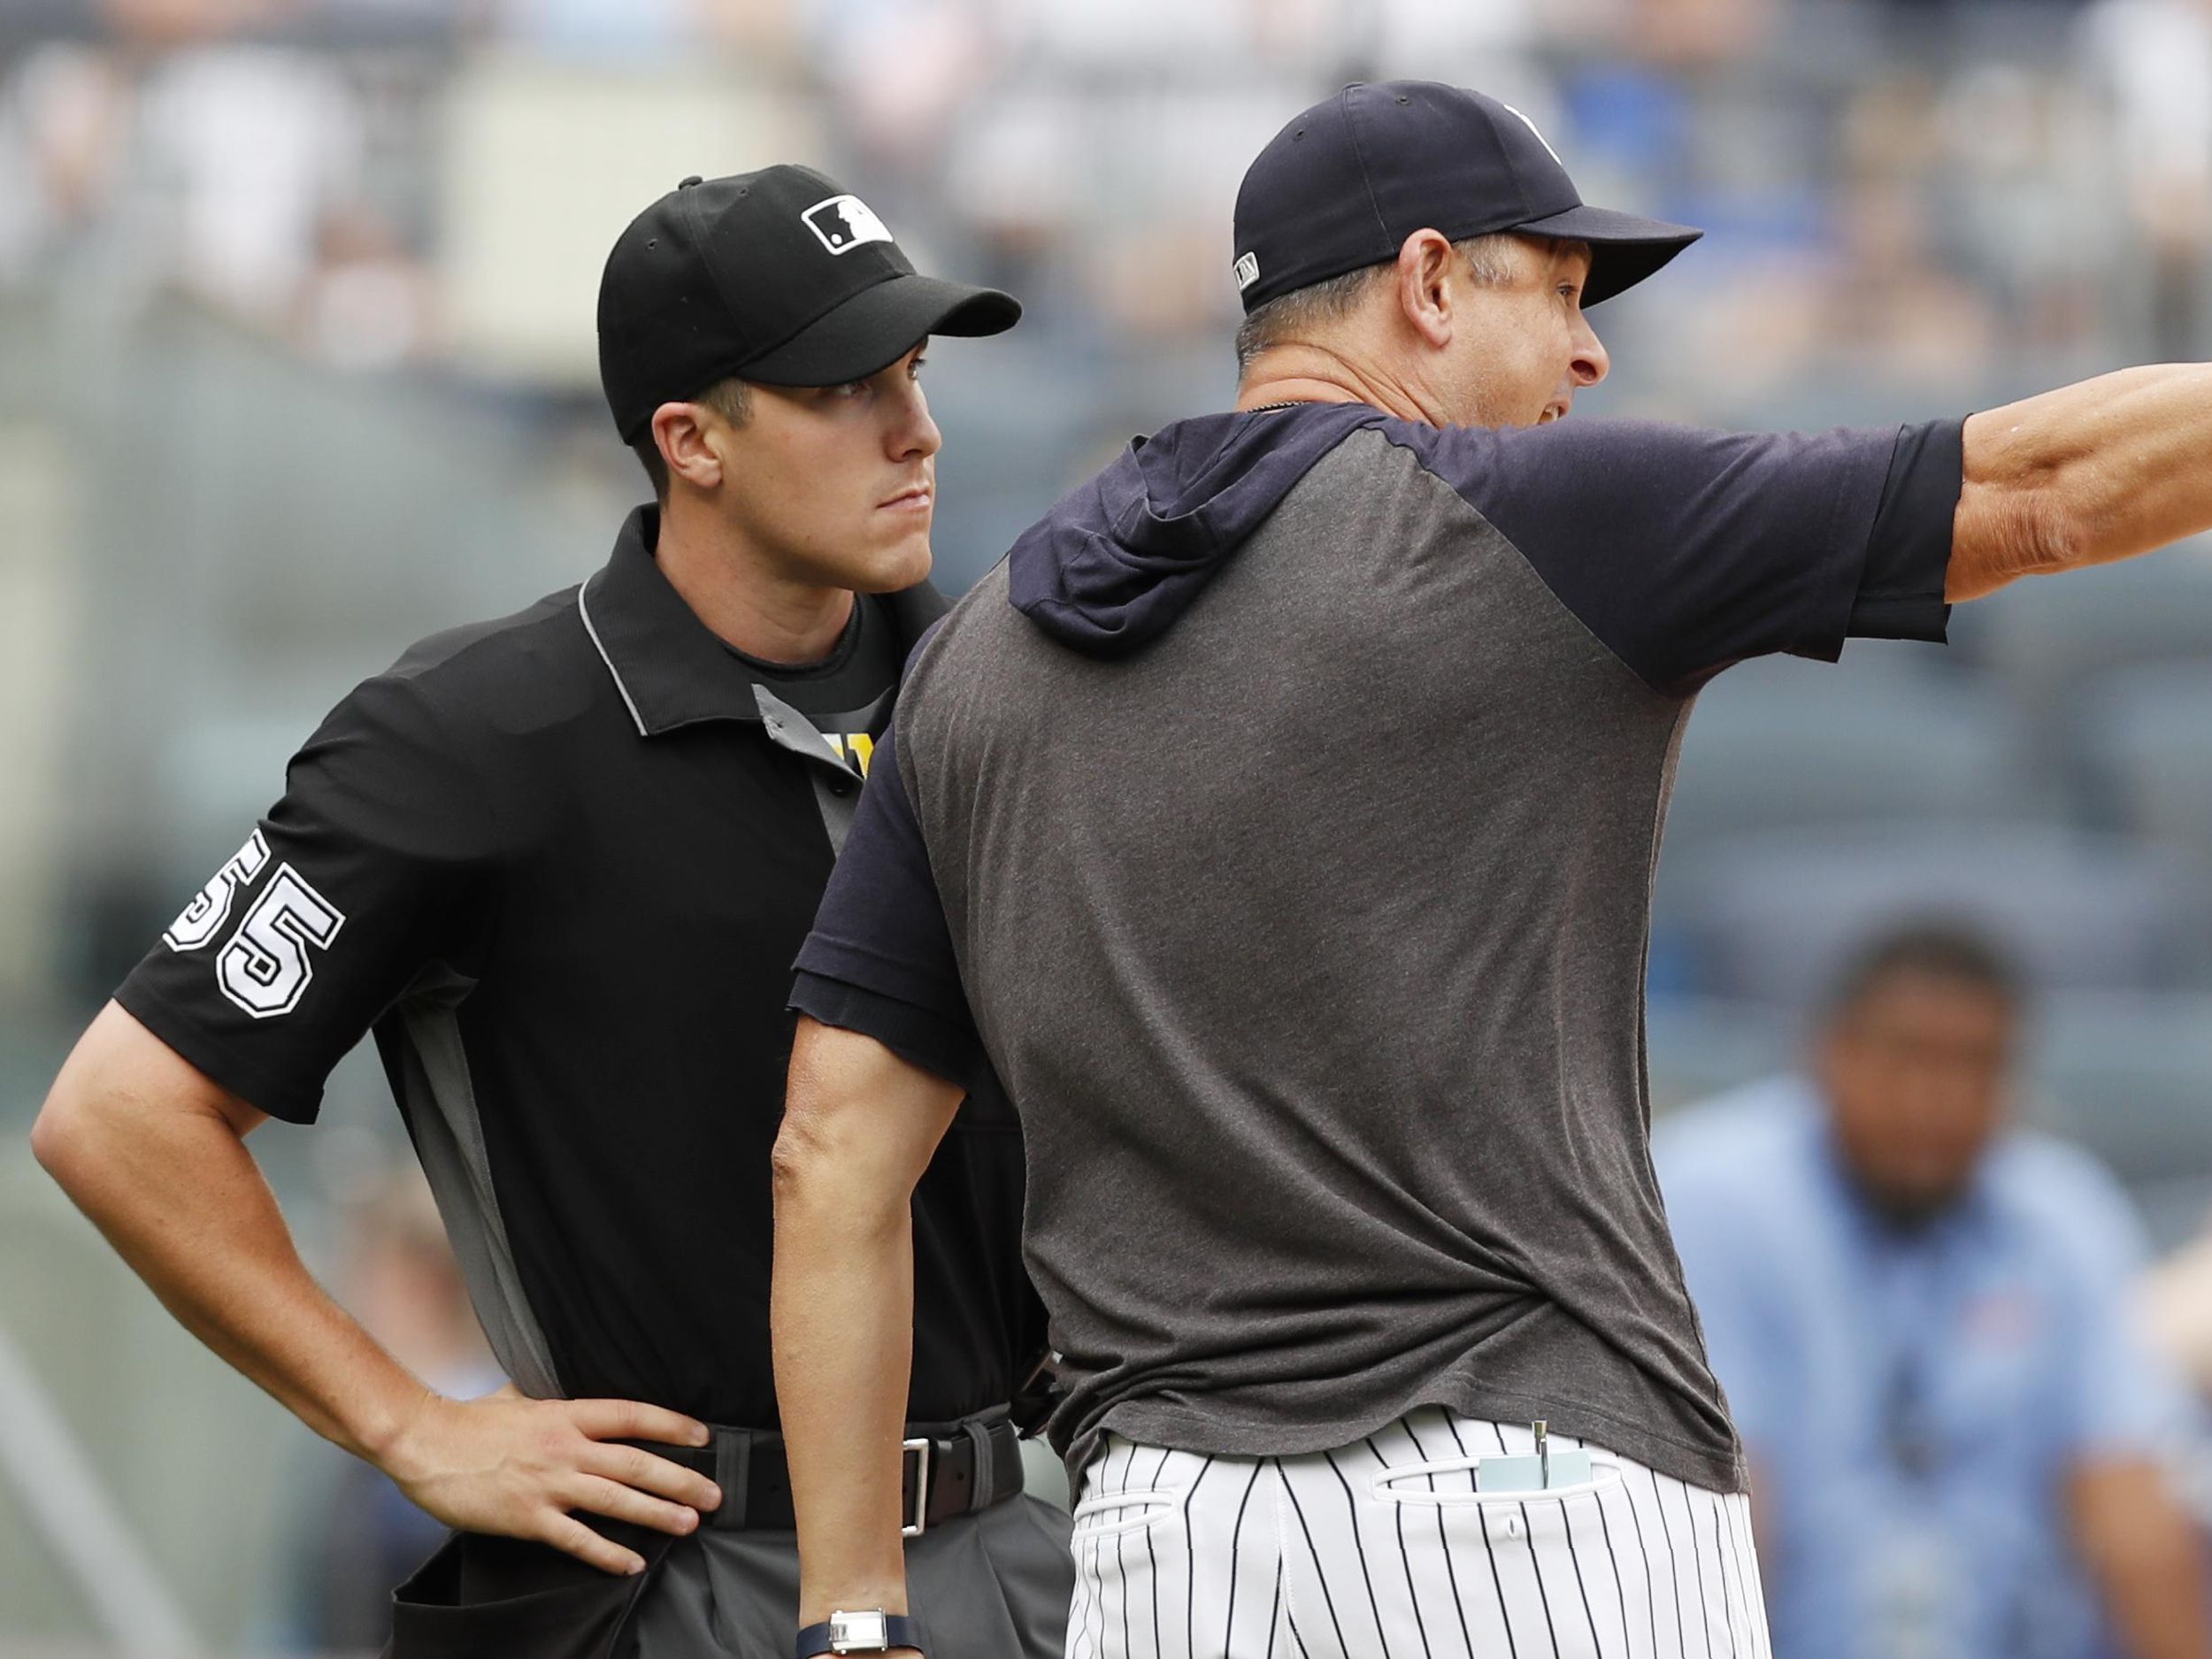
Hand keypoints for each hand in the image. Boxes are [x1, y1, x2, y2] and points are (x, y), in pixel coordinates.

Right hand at [383, 1383, 721, 1573]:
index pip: (632, 1416)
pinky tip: (631, 1563)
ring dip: (657, 1513)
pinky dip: (608, 1552)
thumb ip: (552, 1405)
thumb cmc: (469, 1422)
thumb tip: (568, 1400)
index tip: (702, 1437)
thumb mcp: (520, 1399)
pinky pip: (578, 1538)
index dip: (672, 1426)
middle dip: (681, 1479)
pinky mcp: (529, 1517)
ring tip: (689, 1523)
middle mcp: (566, 1447)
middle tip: (713, 1493)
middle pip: (636, 1462)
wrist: (426, 1444)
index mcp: (566, 1415)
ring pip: (616, 1499)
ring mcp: (549, 1483)